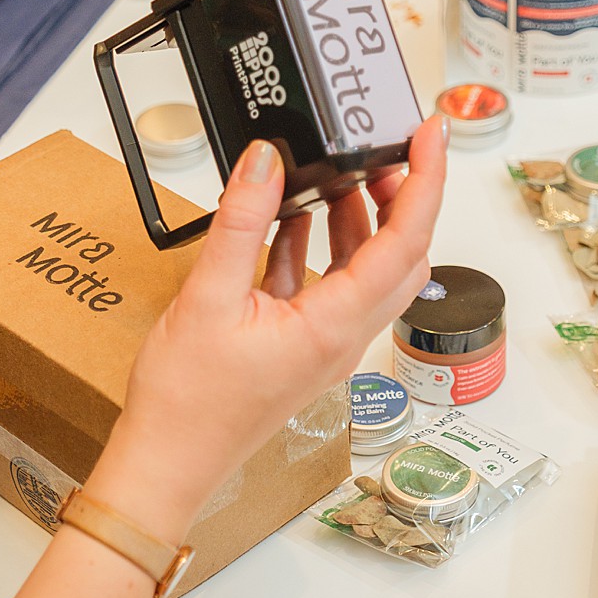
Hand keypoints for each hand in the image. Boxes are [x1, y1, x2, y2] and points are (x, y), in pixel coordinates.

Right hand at [84, 115, 448, 547]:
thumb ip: (241, 222)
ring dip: (363, 216)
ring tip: (343, 169)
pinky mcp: (301, 341)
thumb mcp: (207, 297)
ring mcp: (324, 341)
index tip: (431, 135)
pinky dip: (322, 241)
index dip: (425, 182)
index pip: (404, 243)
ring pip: (368, 268)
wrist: (166, 462)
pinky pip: (328, 281)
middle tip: (390, 147)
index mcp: (334, 326)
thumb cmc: (187, 402)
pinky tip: (293, 213)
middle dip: (404, 195)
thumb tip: (266, 159)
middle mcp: (342, 336)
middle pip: (401, 256)